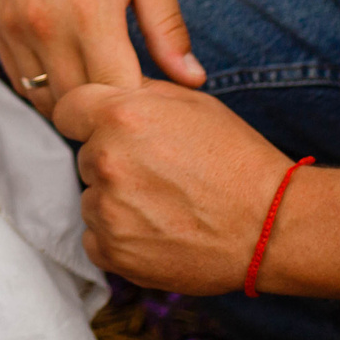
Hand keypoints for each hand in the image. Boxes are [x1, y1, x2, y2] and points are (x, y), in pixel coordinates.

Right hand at [0, 0, 203, 118]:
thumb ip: (167, 27)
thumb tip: (194, 80)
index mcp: (91, 14)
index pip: (120, 98)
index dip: (146, 109)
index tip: (164, 102)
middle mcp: (45, 27)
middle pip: (82, 107)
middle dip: (113, 114)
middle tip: (140, 104)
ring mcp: (13, 26)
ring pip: (45, 100)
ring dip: (77, 105)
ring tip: (106, 88)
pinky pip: (19, 79)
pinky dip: (45, 87)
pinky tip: (72, 70)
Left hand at [52, 79, 293, 294]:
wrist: (270, 224)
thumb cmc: (235, 159)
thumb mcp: (189, 103)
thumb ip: (137, 93)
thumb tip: (106, 88)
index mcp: (120, 115)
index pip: (68, 109)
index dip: (87, 119)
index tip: (104, 130)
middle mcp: (106, 159)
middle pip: (84, 156)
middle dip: (111, 161)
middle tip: (156, 173)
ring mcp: (108, 209)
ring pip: (91, 199)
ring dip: (115, 202)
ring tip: (163, 205)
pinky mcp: (114, 251)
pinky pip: (95, 238)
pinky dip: (118, 238)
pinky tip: (155, 231)